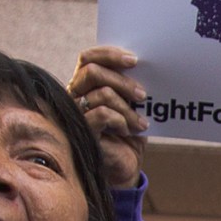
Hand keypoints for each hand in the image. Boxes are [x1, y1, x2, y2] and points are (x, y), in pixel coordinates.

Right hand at [68, 46, 148, 191]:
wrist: (126, 165)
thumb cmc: (129, 133)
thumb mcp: (132, 105)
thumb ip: (130, 86)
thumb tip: (145, 68)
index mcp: (85, 83)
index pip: (88, 58)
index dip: (109, 54)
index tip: (135, 60)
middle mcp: (75, 95)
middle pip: (92, 71)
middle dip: (123, 81)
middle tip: (143, 95)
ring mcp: (76, 112)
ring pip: (102, 93)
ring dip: (128, 108)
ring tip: (141, 123)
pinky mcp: (81, 130)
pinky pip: (102, 114)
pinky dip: (121, 120)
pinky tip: (128, 131)